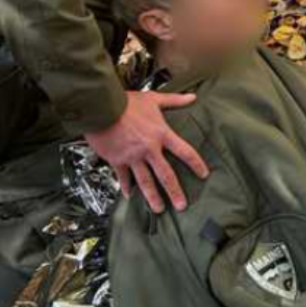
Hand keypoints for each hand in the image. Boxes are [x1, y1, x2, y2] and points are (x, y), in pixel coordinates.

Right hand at [85, 92, 209, 213]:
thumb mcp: (153, 99)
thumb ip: (174, 100)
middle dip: (175, 192)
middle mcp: (150, 149)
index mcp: (161, 134)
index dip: (196, 164)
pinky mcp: (118, 160)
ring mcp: (133, 157)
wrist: (102, 107)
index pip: (185, 152)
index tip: (203, 175)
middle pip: (166, 175)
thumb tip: (192, 97)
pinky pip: (124, 177)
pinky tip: (129, 196)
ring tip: (159, 210)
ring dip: (153, 197)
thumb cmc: (127, 102)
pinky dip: (126, 187)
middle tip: (182, 206)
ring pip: (146, 182)